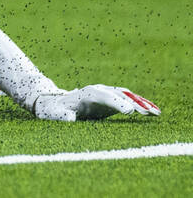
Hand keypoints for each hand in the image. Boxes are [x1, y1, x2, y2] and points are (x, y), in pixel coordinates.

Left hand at [33, 85, 159, 120]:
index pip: (103, 96)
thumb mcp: (55, 114)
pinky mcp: (112, 100)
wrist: (54, 103)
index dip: (116, 103)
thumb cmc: (54, 111)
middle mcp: (98, 90)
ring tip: (156, 113)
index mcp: (85, 94)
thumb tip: (70, 119)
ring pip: (127, 96)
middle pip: (118, 95)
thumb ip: (63, 116)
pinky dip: (141, 104)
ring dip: (141, 103)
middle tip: (147, 114)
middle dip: (133, 103)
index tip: (128, 111)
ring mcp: (106, 93)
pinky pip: (129, 100)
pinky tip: (154, 111)